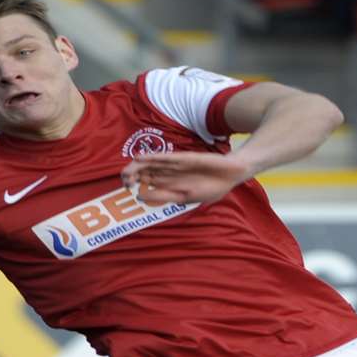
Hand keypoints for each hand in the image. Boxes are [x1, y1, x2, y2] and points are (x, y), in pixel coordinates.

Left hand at [121, 151, 252, 205]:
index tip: (126, 188)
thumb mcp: (185, 198)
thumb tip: (139, 196)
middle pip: (144, 171)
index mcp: (169, 184)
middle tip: (124, 181)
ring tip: (126, 172)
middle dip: (132, 175)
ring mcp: (175, 165)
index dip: (133, 184)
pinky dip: (152, 158)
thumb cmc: (211, 188)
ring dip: (137, 167)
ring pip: (151, 164)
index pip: (145, 182)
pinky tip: (141, 158)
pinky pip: (165, 158)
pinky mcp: (184, 159)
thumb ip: (163, 196)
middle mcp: (169, 173)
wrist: (231, 175)